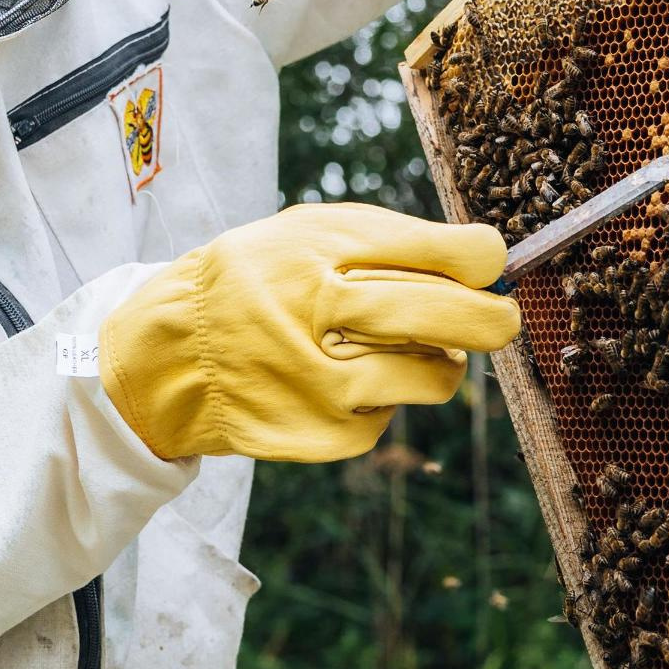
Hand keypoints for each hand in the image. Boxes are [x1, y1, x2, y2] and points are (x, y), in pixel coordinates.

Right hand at [100, 204, 520, 463]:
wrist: (167, 356)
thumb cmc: (256, 282)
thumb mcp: (305, 235)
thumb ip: (389, 241)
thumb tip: (488, 262)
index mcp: (318, 247)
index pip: (441, 251)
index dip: (483, 258)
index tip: (490, 262)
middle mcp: (317, 309)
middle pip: (447, 316)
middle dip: (491, 319)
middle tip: (501, 319)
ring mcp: (319, 379)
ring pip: (434, 377)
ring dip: (437, 363)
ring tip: (403, 348)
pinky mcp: (320, 433)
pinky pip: (390, 417)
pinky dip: (381, 400)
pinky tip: (338, 382)